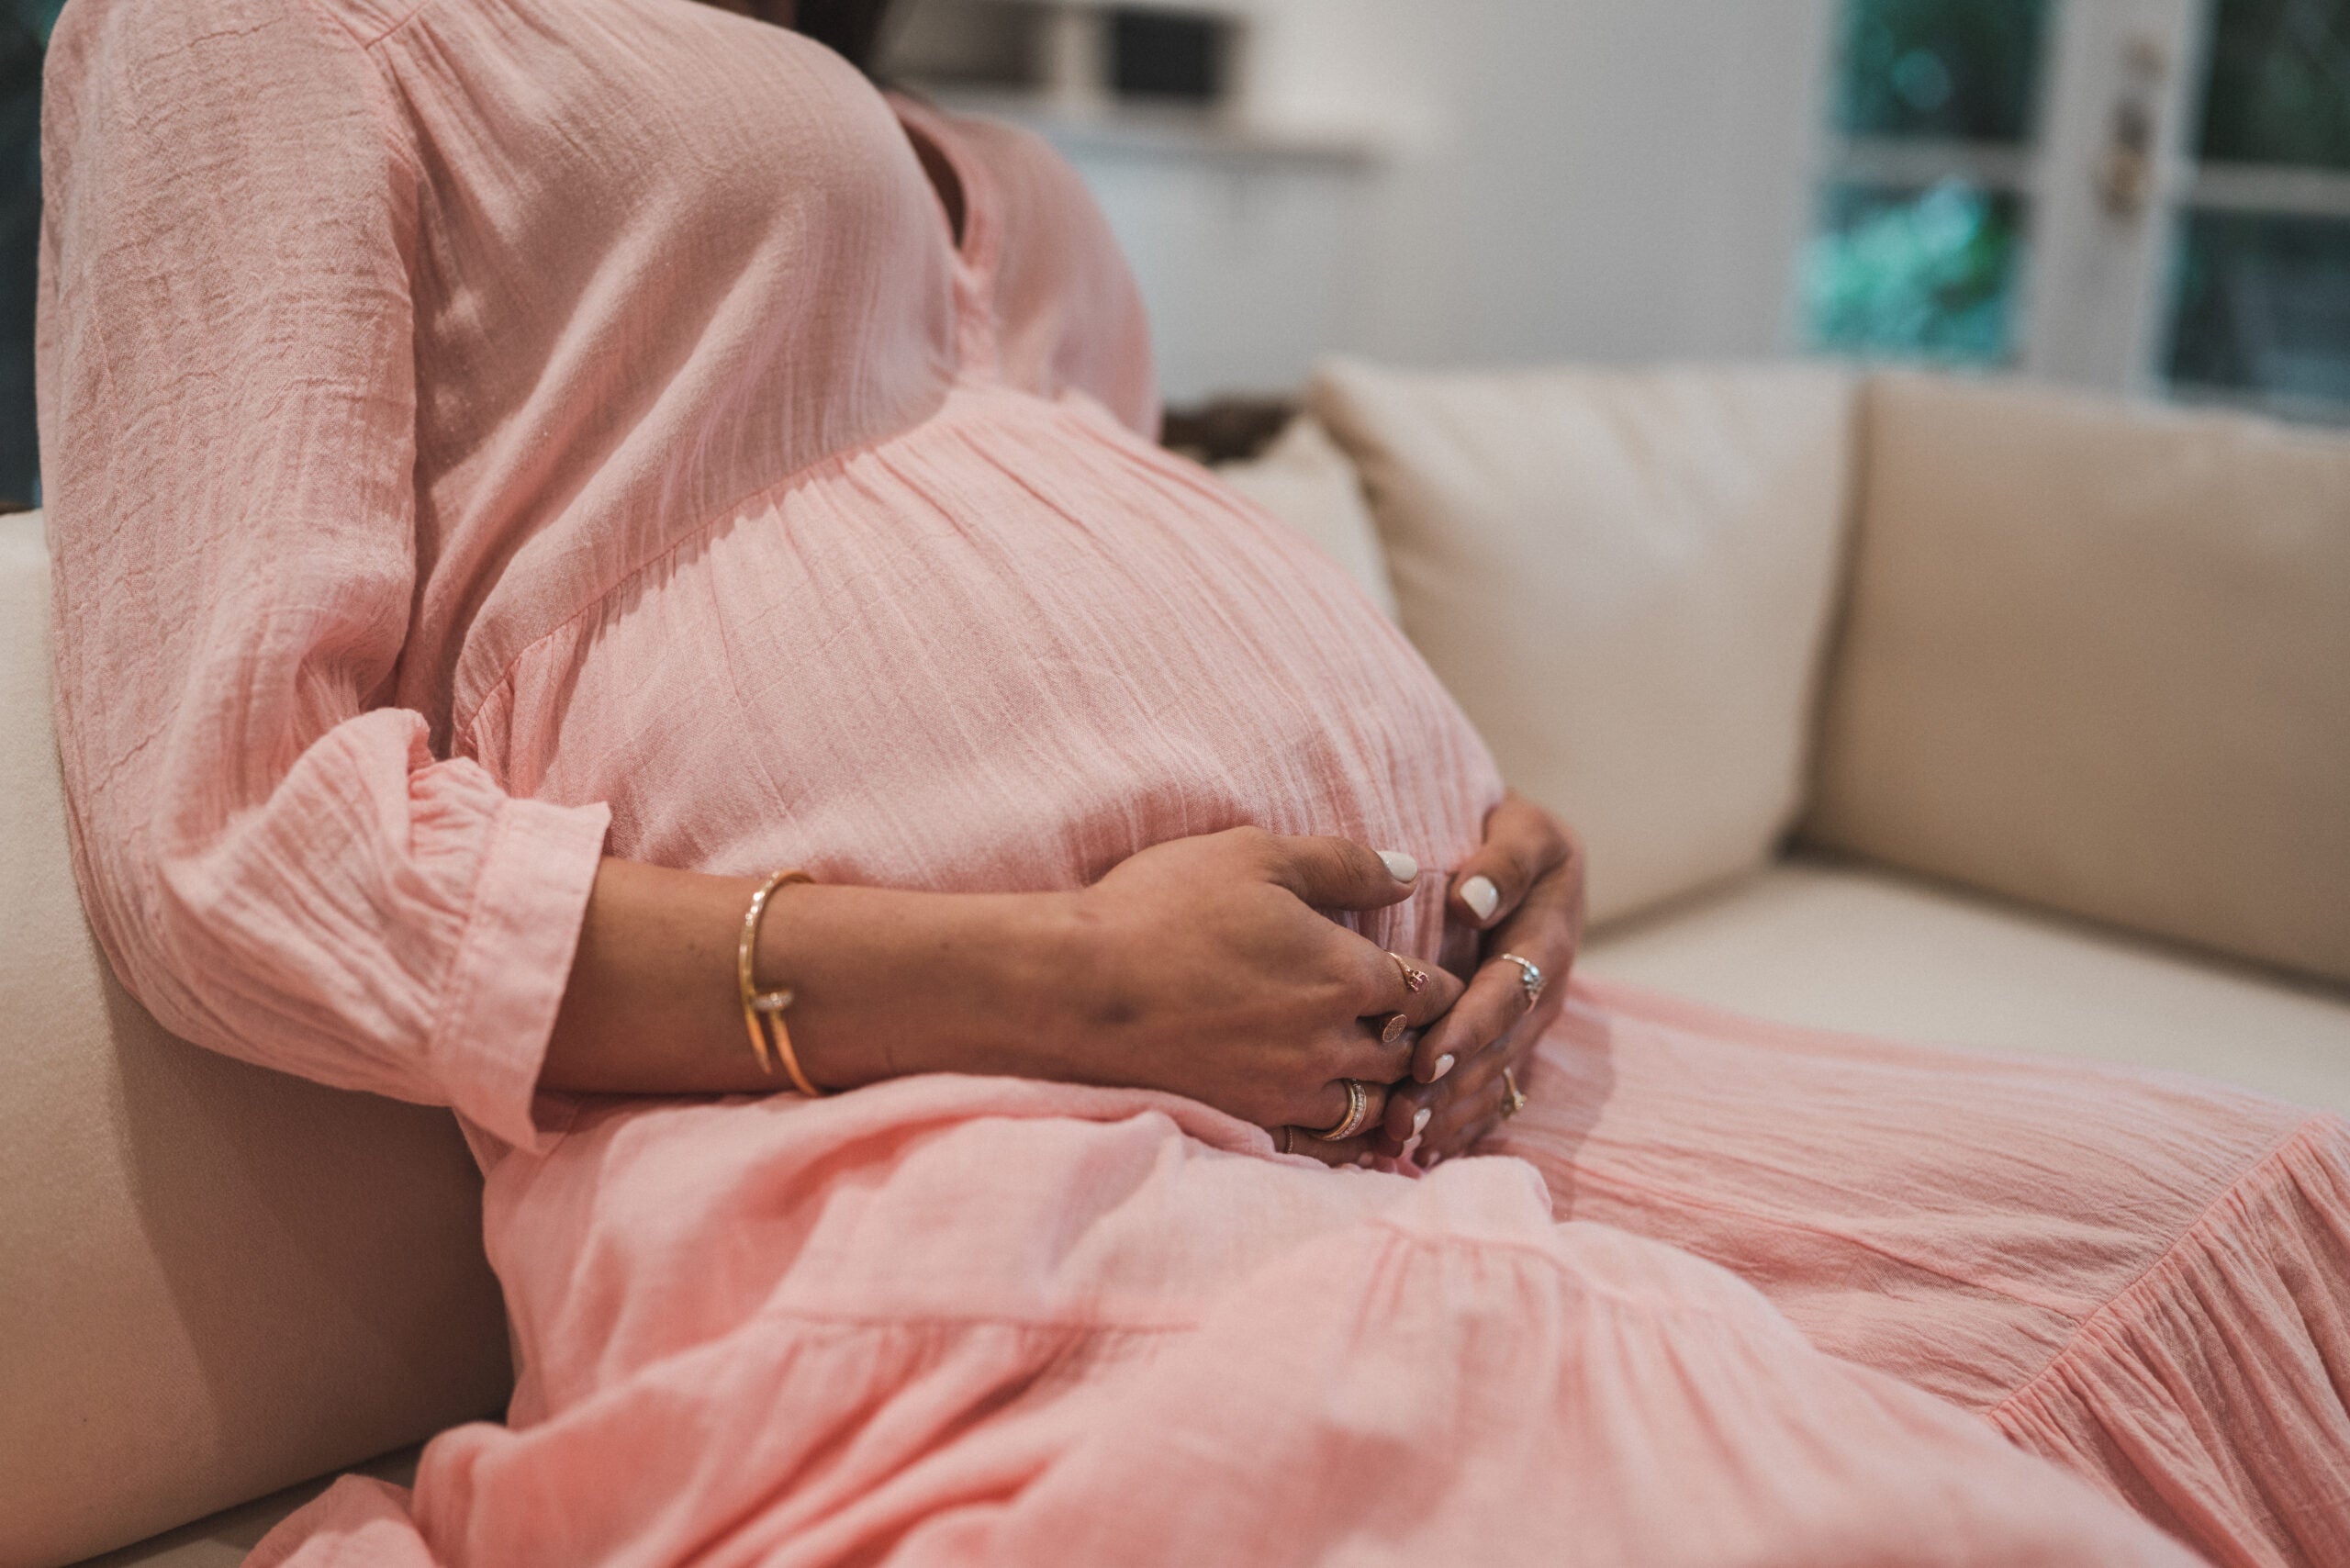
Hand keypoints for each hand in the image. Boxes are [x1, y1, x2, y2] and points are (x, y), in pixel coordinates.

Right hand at [1056, 827, 1463, 1158]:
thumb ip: (1344, 864)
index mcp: (1346, 973)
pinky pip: (1323, 1148)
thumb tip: (1411, 870)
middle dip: (1422, 1043)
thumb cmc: (1163, 907)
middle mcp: (1331, 1042)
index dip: (1442, 985)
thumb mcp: (1257, 856)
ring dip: (1388, 1094)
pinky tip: (1342, 1129)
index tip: (1442, 984)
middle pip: (1409, 1055)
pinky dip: (1345, 1139)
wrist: (1078, 987)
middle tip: (1428, 1038)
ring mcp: (1290, 1091)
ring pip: (1373, 1109)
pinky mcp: (1249, 1122)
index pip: (1428, 991)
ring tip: (1392, 1085)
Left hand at [1376, 791, 1584, 1165]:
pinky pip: (1493, 1092)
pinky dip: (1462, 1125)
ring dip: (1450, 1115)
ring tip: (1402, 1144)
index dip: (1467, 1030)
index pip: (1505, 994)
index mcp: (1545, 943)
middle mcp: (1539, 994)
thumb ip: (1503, 862)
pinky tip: (1425, 1155)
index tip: (1425, 1058)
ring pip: (1492, 1080)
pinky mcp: (1510, 1042)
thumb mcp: (1526, 831)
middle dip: (1449, 1089)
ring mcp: (1527, 1025)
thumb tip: (1471, 900)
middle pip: (1495, 1051)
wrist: (1529, 857)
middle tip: (1400, 1120)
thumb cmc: (1517, 837)